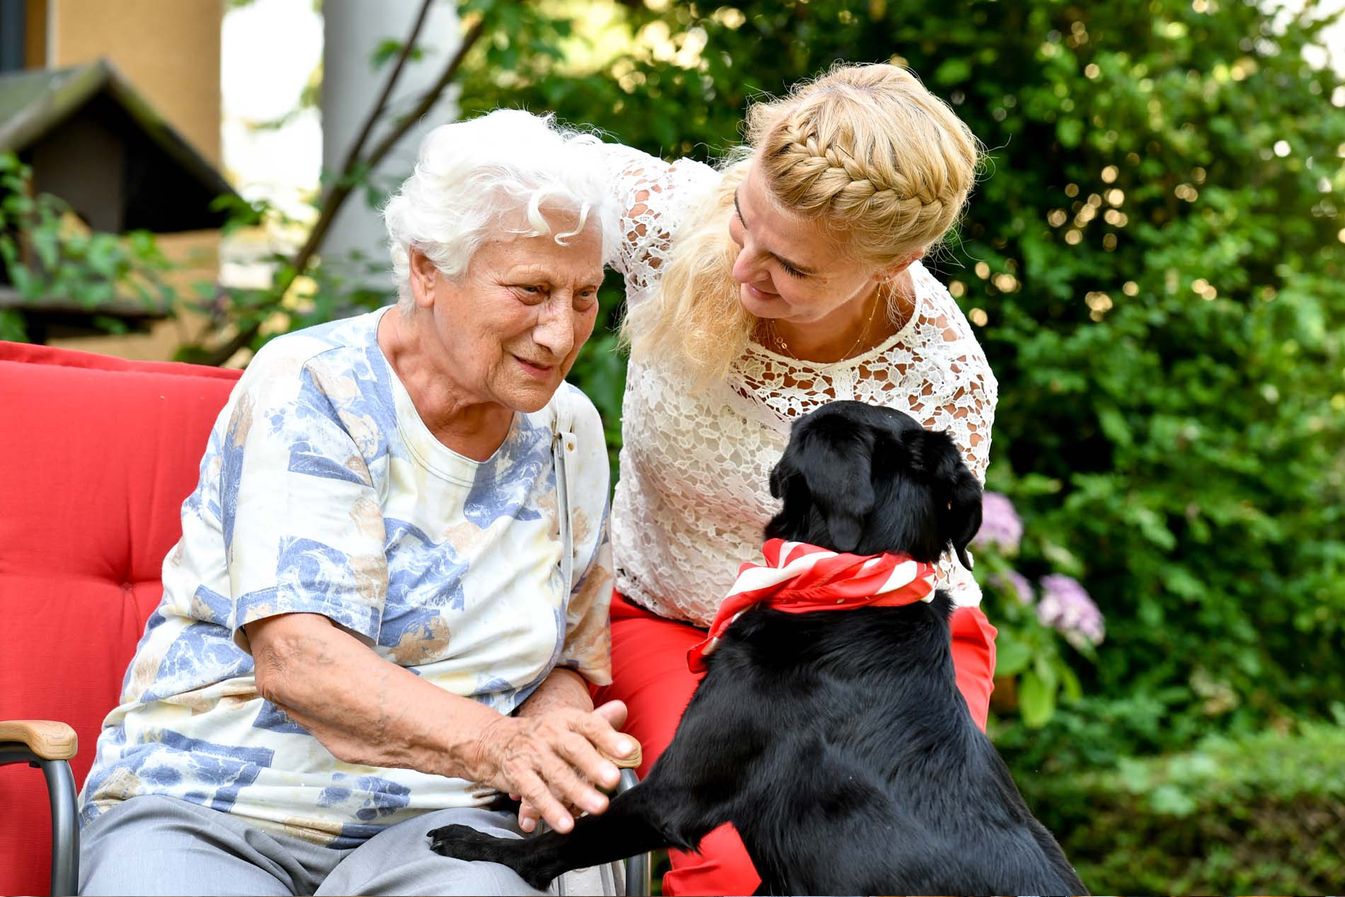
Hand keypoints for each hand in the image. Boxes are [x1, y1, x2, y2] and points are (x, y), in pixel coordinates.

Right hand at [472, 700, 638, 833]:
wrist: (496, 740)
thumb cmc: (544, 736)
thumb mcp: (568, 724)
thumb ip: (598, 722)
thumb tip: (622, 710)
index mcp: (566, 720)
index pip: (590, 725)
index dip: (609, 737)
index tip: (628, 750)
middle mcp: (549, 734)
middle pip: (574, 748)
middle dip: (594, 764)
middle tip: (613, 779)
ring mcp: (532, 754)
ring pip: (557, 773)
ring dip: (578, 791)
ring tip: (599, 807)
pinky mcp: (517, 774)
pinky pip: (535, 793)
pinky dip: (550, 809)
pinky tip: (565, 824)